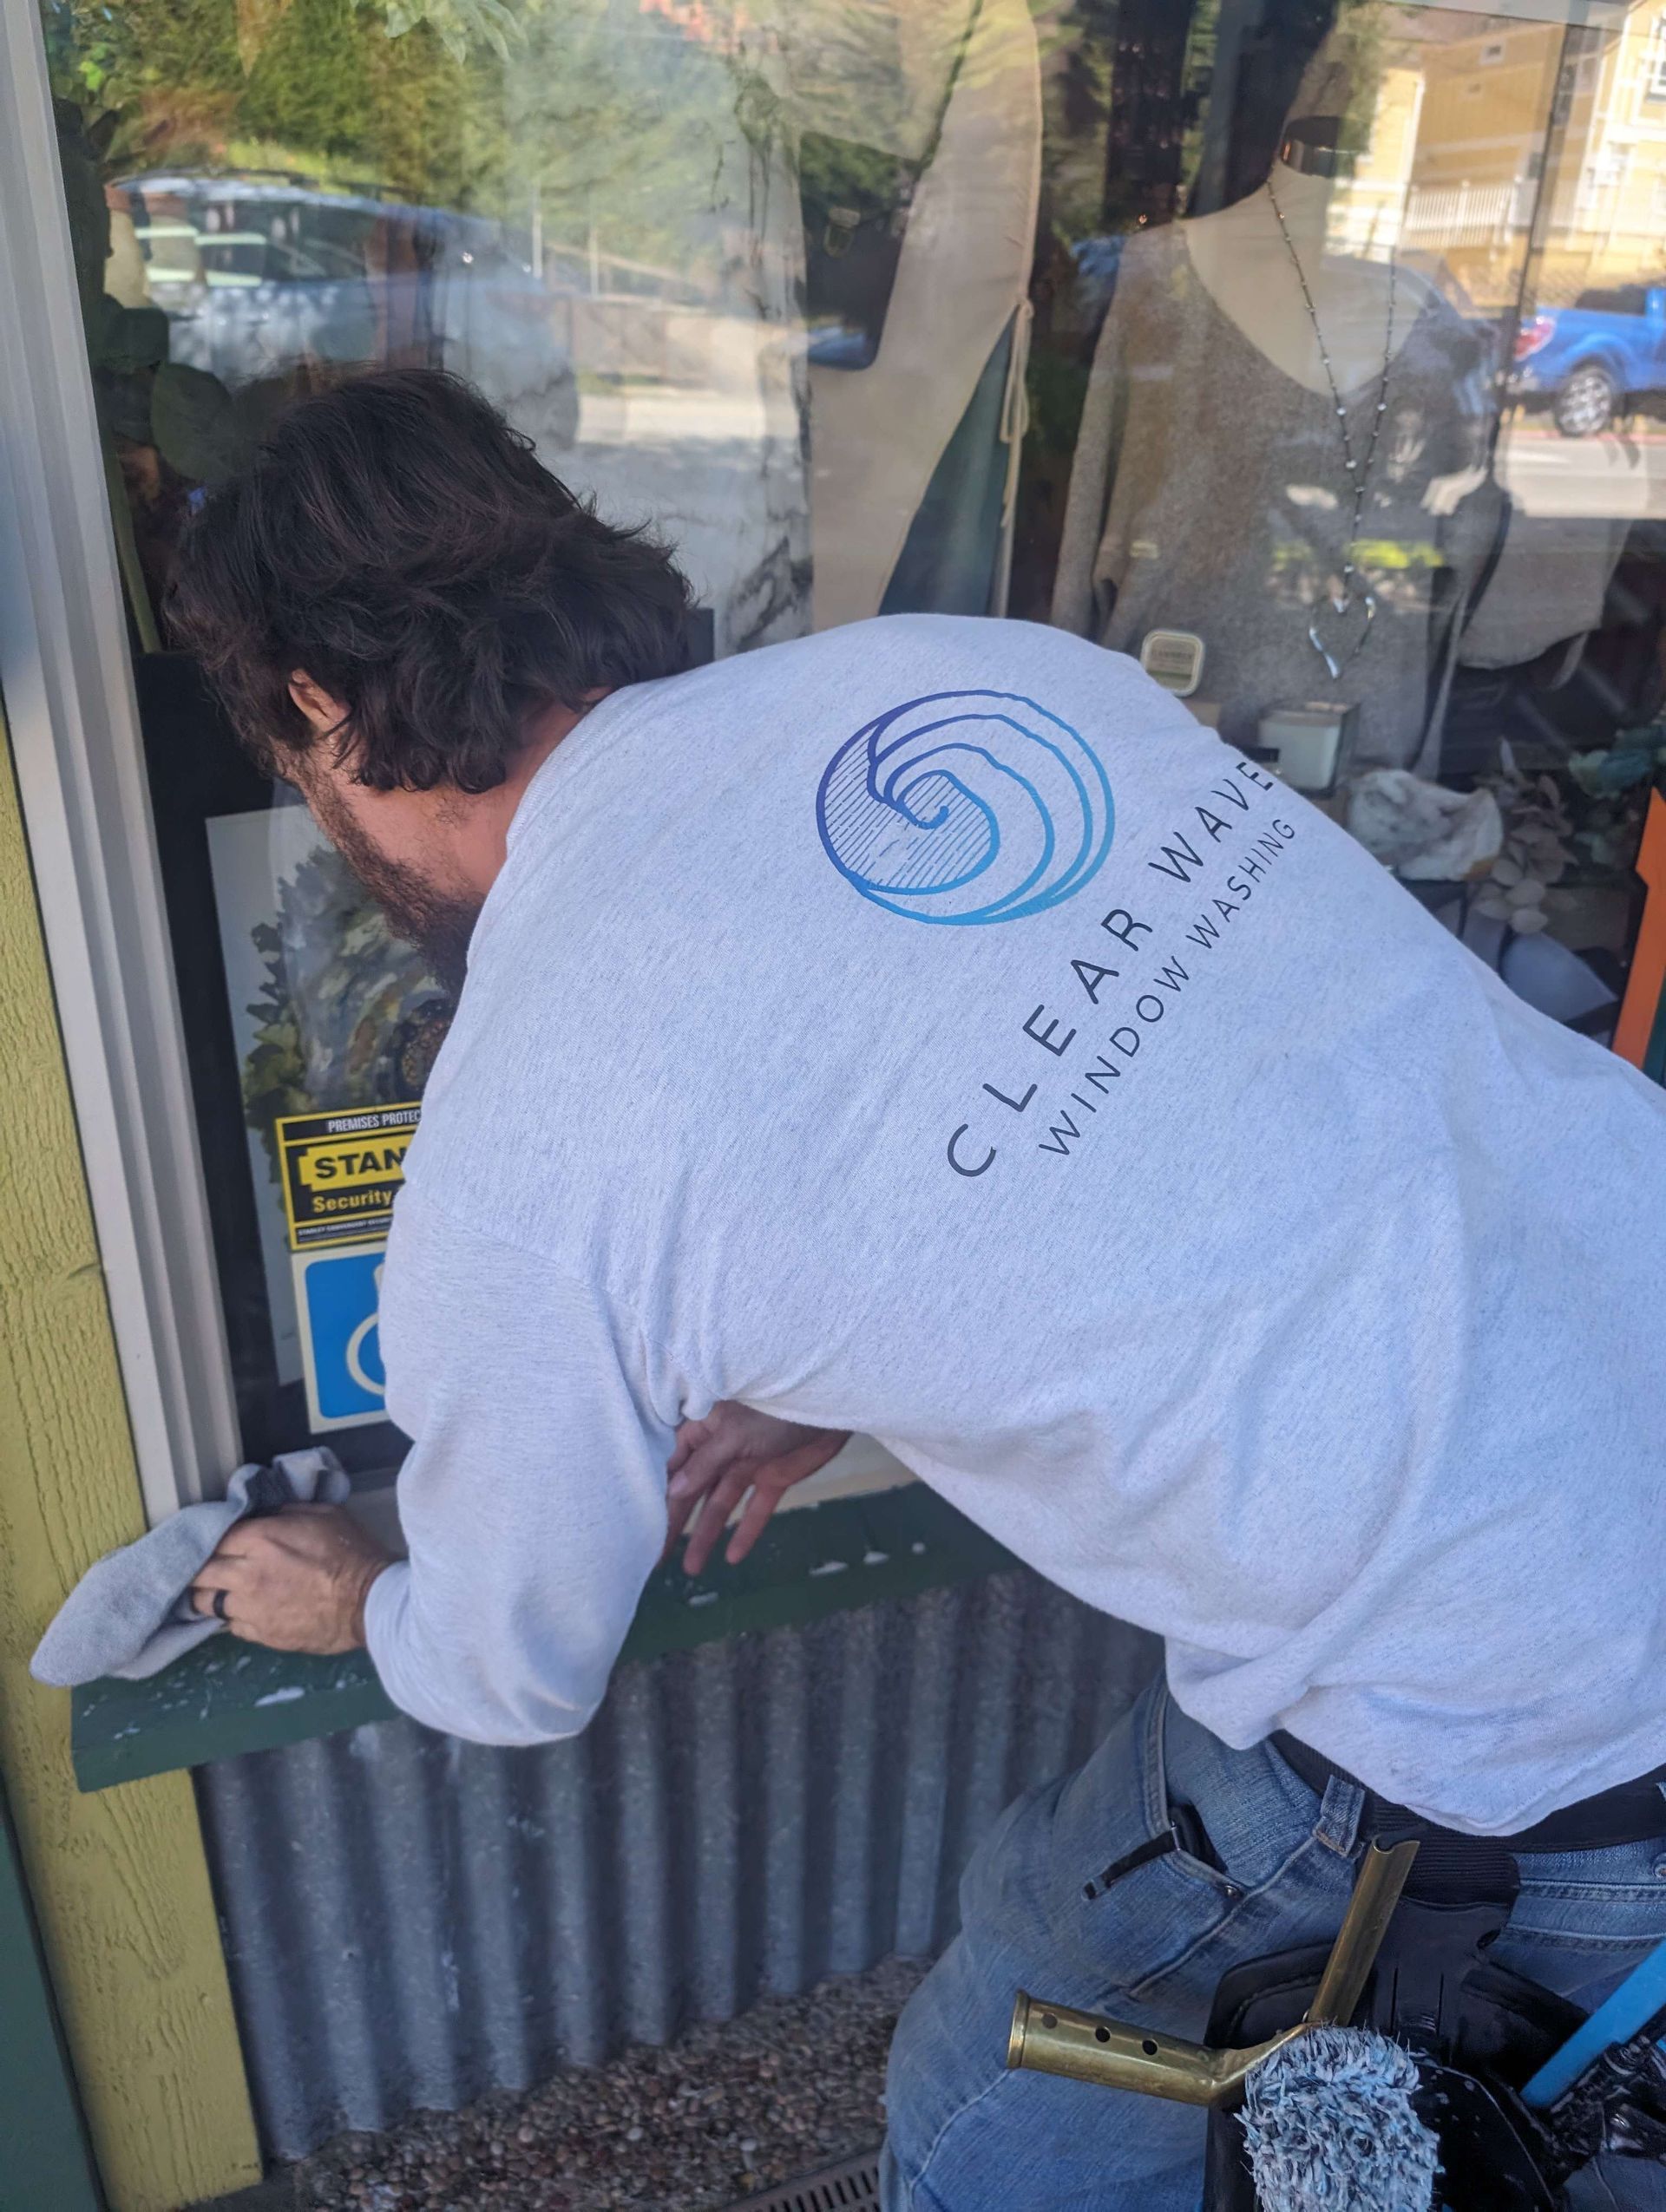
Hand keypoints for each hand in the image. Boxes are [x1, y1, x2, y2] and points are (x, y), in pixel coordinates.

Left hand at [190, 1504, 392, 1654]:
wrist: (370, 1602)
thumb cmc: (351, 1553)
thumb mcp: (323, 1514)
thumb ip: (285, 1513)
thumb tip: (264, 1516)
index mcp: (260, 1539)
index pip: (213, 1537)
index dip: (212, 1538)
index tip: (216, 1540)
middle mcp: (246, 1574)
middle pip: (199, 1572)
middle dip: (199, 1568)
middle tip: (206, 1566)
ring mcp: (250, 1608)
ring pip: (206, 1603)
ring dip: (209, 1594)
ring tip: (218, 1591)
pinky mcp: (260, 1634)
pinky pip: (231, 1625)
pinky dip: (234, 1616)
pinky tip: (246, 1610)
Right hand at [666, 1403, 849, 1575]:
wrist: (830, 1404)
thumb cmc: (776, 1409)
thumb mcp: (734, 1435)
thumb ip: (704, 1465)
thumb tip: (673, 1492)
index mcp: (704, 1430)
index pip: (675, 1467)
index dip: (660, 1496)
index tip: (643, 1526)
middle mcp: (721, 1449)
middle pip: (694, 1491)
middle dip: (678, 1523)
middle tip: (659, 1556)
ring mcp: (747, 1465)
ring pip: (720, 1505)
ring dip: (707, 1534)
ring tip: (692, 1569)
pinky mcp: (774, 1478)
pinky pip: (756, 1510)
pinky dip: (746, 1532)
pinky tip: (733, 1557)